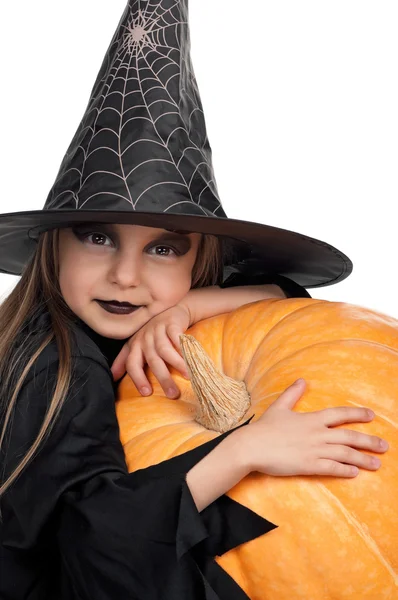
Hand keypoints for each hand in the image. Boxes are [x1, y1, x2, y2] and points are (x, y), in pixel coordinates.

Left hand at [111, 305, 189, 397]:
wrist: (169, 309)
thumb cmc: (151, 332)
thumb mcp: (135, 344)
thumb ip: (123, 360)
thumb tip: (112, 377)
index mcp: (134, 345)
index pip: (132, 364)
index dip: (138, 378)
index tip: (147, 393)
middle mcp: (144, 338)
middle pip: (153, 360)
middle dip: (163, 378)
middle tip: (173, 394)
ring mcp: (158, 330)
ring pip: (165, 350)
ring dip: (177, 364)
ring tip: (188, 376)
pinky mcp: (171, 323)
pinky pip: (177, 337)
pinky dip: (183, 347)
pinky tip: (191, 358)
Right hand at [241, 379, 388, 476]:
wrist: (252, 446)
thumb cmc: (264, 428)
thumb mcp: (279, 407)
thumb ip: (292, 394)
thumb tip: (301, 380)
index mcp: (312, 419)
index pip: (340, 414)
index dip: (357, 414)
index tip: (371, 415)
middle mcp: (317, 434)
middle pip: (349, 436)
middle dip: (368, 441)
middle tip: (384, 446)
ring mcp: (314, 450)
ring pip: (344, 454)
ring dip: (363, 459)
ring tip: (376, 463)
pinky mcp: (308, 465)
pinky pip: (332, 468)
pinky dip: (345, 470)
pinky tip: (355, 473)